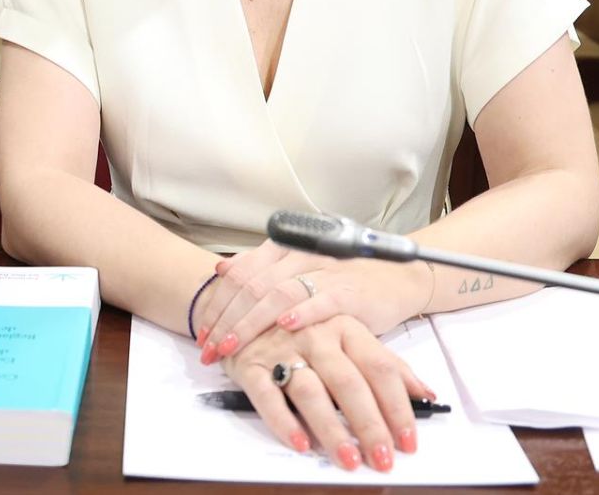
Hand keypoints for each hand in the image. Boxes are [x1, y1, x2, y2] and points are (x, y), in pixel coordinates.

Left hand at [196, 241, 425, 367]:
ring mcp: (325, 272)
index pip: (240, 274)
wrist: (395, 278)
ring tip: (231, 347)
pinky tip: (283, 327)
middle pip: (252, 286)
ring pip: (278, 293)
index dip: (217, 304)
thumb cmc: (342, 280)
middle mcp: (300, 256)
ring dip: (250, 323)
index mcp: (284, 249)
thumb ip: (263, 270)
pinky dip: (301, 313)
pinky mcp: (350, 292)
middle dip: (225, 320)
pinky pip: (321, 300)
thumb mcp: (299, 272)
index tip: (202, 332)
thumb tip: (222, 270)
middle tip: (209, 349)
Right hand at [222, 314, 432, 470]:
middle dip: (369, 425)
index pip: (379, 369)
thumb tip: (426, 393)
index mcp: (344, 327)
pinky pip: (267, 396)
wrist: (244, 305)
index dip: (397, 407)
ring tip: (348, 459)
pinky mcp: (251, 365)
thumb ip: (386, 364)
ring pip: (311, 392)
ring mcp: (281, 349)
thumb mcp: (348, 336)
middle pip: (349, 384)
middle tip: (382, 459)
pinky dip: (283, 422)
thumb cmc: (304, 329)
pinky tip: (301, 444)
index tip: (408, 441)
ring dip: (331, 429)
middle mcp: (316, 336)